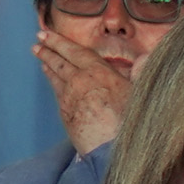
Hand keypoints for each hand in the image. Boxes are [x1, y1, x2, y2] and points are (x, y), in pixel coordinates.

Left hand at [35, 24, 133, 152]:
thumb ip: (141, 73)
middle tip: (38, 40)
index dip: (59, 41)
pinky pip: (57, 92)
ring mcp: (70, 98)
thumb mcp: (142, 94)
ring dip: (47, 64)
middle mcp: (80, 82)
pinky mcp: (66, 114)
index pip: (76, 52)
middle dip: (48, 49)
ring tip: (40, 56)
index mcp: (99, 73)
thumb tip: (144, 57)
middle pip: (60, 62)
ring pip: (55, 76)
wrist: (113, 150)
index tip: (46, 33)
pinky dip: (52, 82)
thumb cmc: (131, 122)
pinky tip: (52, 80)